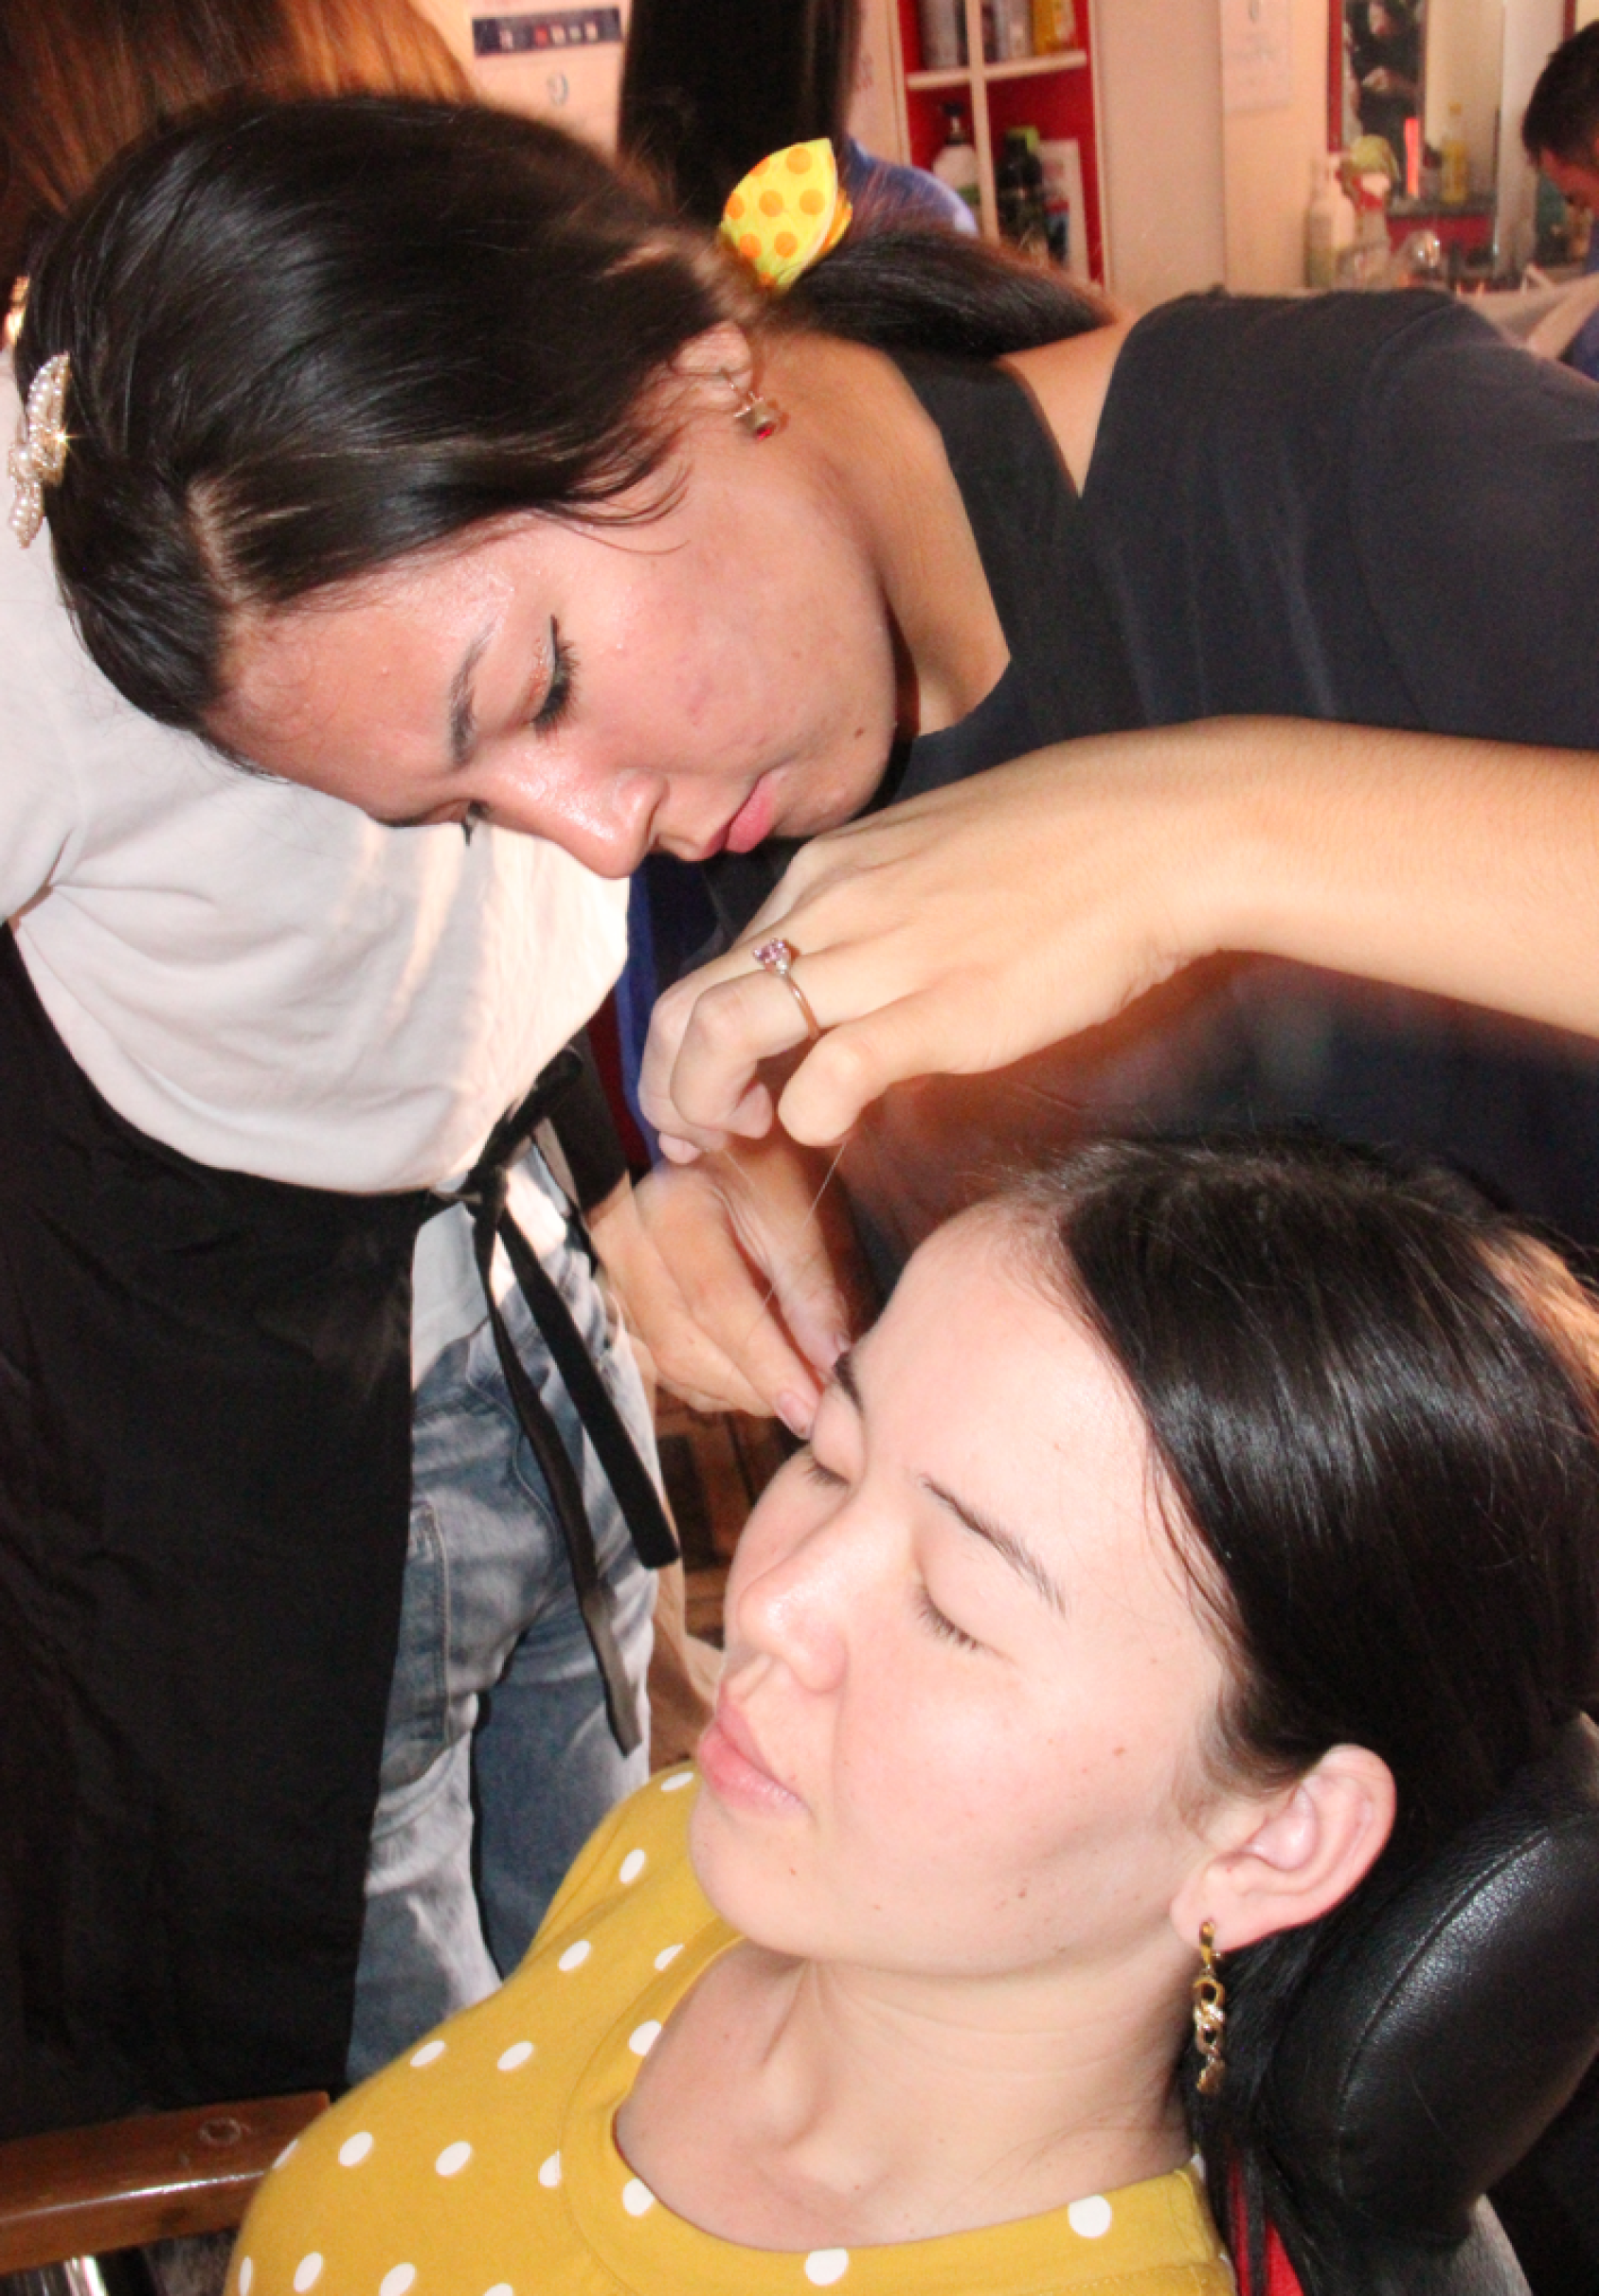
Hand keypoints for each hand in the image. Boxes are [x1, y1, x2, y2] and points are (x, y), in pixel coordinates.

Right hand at [587, 1147, 864, 1430]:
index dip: (767, 1363)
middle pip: (685, 1346)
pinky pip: (665, 1371)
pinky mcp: (619, 1310)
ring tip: (794, 1387)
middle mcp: (626, 1248)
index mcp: (673, 1210)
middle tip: (814, 1410)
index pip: (717, 1302)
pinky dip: (717, 1385)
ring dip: (739, 1391)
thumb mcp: (802, 1217)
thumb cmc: (770, 1178)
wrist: (722, 1159)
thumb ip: (813, 1291)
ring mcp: (613, 1283)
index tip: (813, 1406)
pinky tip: (757, 1375)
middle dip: (754, 1388)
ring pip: (673, 1367)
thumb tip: (831, 1363)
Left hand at [640, 731, 1212, 1152]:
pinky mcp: (935, 1009)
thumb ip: (884, 907)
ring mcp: (877, 956)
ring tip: (731, 1143)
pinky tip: (822, 1131)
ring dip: (704, 1105)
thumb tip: (863, 966)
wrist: (1164, 832)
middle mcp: (831, 906)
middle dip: (669, 1082)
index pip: (718, 960)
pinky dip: (802, 1117)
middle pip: (690, 1003)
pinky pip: (825, 1075)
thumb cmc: (1076, 840)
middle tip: (694, 1135)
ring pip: (724, 1034)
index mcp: (832, 870)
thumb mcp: (941, 853)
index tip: (712, 1086)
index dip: (692, 1037)